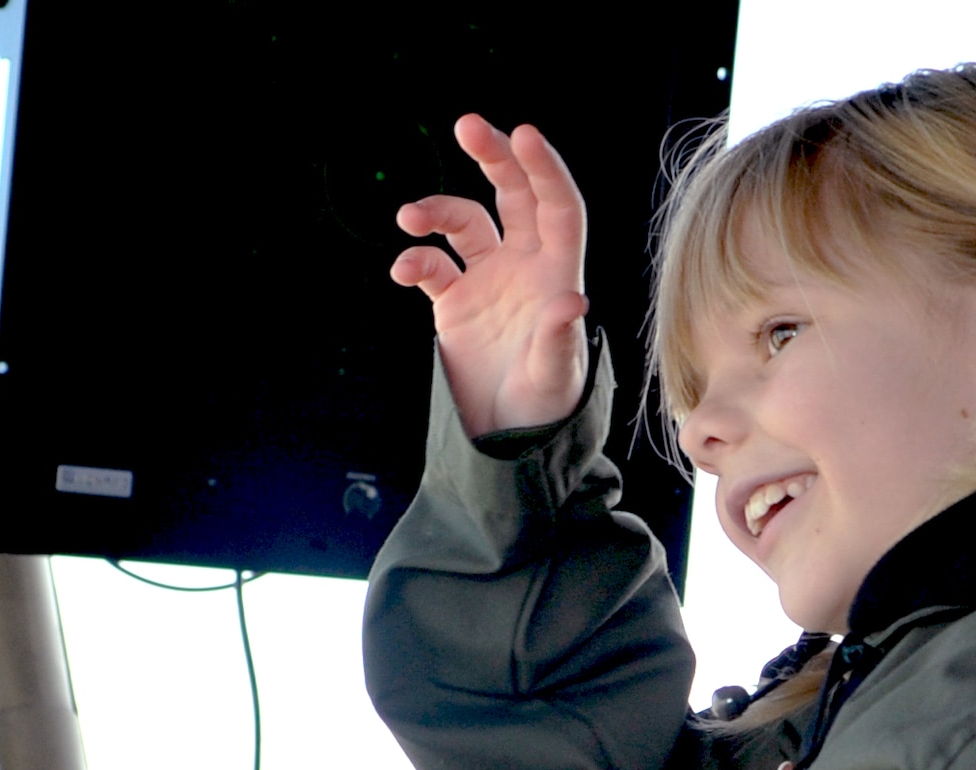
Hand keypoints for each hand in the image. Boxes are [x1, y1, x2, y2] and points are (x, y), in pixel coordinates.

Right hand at [391, 115, 588, 436]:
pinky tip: (403, 270)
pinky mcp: (455, 300)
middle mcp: (525, 265)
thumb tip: (572, 301)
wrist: (507, 438)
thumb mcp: (555, 377)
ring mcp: (488, 278)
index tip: (523, 135)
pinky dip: (415, 260)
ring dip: (436, 211)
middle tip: (467, 125)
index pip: (557, 207)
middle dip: (492, 156)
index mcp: (558, 272)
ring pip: (464, 222)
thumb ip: (559, 338)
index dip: (543, 168)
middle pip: (512, 193)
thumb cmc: (545, 407)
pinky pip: (432, 265)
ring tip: (408, 217)